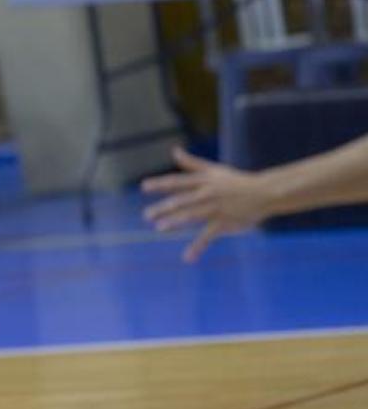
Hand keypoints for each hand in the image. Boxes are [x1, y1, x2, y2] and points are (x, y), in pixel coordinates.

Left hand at [141, 146, 269, 262]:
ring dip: (176, 222)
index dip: (160, 184)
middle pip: (182, 200)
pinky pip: (208, 236)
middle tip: (146, 215)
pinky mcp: (225, 222)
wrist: (265, 192)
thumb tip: (174, 150)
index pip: (178, 182)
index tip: (144, 187)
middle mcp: (207, 194)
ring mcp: (216, 208)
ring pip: (193, 216)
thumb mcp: (214, 170)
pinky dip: (198, 247)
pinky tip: (187, 257)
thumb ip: (191, 163)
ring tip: (159, 228)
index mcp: (203, 181)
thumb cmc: (236, 181)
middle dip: (163, 207)